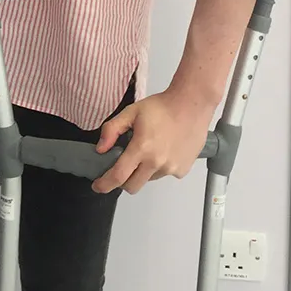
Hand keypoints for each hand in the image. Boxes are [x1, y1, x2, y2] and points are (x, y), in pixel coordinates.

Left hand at [91, 88, 214, 194]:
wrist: (191, 105)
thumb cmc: (163, 107)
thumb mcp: (131, 112)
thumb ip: (112, 129)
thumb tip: (101, 149)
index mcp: (142, 148)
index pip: (119, 175)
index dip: (105, 184)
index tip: (98, 186)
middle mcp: (157, 162)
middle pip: (132, 186)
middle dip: (123, 180)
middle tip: (123, 166)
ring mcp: (172, 168)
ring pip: (149, 180)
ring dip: (143, 171)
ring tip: (150, 149)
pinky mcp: (183, 169)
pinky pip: (165, 175)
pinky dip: (160, 167)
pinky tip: (164, 150)